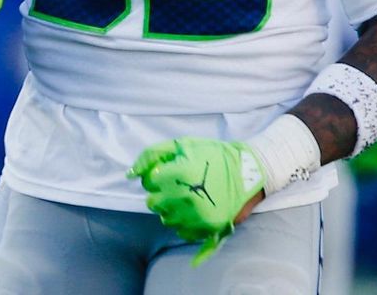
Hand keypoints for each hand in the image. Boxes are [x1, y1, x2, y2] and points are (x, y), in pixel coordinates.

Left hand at [128, 137, 264, 264]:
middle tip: (177, 184)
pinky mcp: (205, 228)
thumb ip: (153, 155)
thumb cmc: (213, 155)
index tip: (170, 171)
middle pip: (153, 202)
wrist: (247, 172)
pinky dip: (183, 220)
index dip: (157, 174)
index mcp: (178, 174)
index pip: (148, 181)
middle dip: (161, 191)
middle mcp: (184, 198)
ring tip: (186, 195)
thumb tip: (130, 173)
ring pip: (165, 218)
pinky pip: (181, 230)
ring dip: (170, 207)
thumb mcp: (183, 145)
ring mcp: (195, 216)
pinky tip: (193, 208)